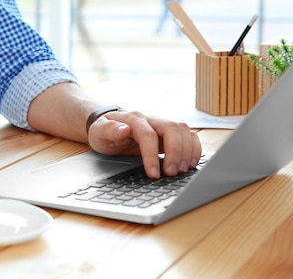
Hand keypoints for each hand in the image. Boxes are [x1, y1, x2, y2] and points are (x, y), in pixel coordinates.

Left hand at [87, 110, 201, 178]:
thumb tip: (123, 129)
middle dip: (175, 152)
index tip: (153, 174)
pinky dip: (194, 148)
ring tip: (181, 171)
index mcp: (133, 119)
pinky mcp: (169, 133)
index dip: (152, 154)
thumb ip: (108, 130)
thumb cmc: (103, 132)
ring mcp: (162, 125)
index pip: (148, 134)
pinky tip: (190, 163)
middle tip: (171, 173)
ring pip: (183, 130)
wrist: (108, 128)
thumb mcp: (98, 132)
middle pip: (172, 128)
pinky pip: (188, 135)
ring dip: (187, 151)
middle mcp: (151, 119)